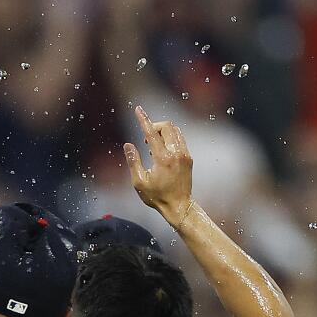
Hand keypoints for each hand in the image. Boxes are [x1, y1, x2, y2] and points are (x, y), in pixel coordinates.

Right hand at [124, 105, 193, 227]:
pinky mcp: (188, 158)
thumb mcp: (139, 182)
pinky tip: (162, 149)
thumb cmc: (156, 197)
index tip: (138, 109)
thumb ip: (133, 161)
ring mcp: (185, 154)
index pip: (152, 133)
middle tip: (145, 137)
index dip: (143, 119)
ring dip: (162, 131)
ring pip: (175, 131)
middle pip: (167, 126)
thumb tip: (128, 145)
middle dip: (154, 126)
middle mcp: (176, 153)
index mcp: (163, 158)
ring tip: (152, 145)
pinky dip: (170, 138)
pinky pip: (180, 139)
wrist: (179, 206)